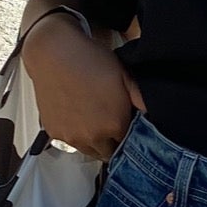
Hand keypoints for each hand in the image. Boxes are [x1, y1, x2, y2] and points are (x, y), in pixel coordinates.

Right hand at [21, 13, 144, 158]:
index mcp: (115, 124)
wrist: (54, 53)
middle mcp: (94, 136)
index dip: (128, 136)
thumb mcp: (123, 75)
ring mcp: (72, 137)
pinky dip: (76, 136)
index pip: (128, 145)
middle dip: (112, 143)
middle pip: (108, 153)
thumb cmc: (90, 61)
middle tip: (110, 126)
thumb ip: (141, 98)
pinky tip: (77, 118)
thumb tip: (152, 114)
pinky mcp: (55, 133)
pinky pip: (71, 144)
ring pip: (89, 151)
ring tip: (93, 121)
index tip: (125, 126)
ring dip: (94, 142)